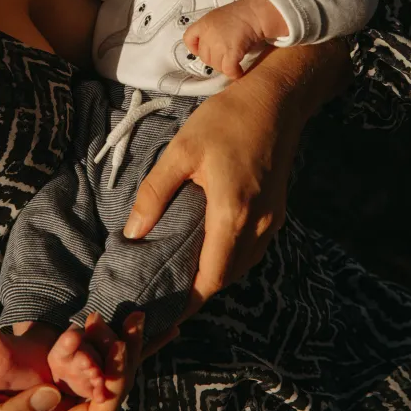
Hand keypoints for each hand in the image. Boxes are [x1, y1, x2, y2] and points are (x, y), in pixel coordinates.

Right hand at [0, 312, 143, 410]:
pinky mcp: (64, 370)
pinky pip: (97, 356)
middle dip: (127, 356)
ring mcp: (69, 391)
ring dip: (123, 342)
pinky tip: (131, 320)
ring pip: (109, 371)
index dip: (114, 385)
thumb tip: (52, 395)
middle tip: (135, 321)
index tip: (119, 351)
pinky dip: (112, 338)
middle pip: (112, 389)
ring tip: (133, 314)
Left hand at [124, 42, 350, 319]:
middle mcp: (258, 225)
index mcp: (232, 213)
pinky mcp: (277, 212)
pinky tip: (208, 246)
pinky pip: (251, 248)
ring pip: (241, 265)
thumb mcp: (181, 150)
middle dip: (197, 290)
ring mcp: (273, 220)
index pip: (211, 278)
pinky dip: (230, 257)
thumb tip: (133, 234)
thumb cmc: (226, 119)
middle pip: (227, 277)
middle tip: (163, 291)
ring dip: (214, 274)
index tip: (162, 310)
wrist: (276, 99)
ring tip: (180, 272)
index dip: (188, 300)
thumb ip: (155, 193)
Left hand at [184, 0, 287, 79]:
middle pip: (204, 57)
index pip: (188, 39)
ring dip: (225, 66)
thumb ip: (210, 30)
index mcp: (203, 24)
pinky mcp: (231, 51)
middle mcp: (208, 34)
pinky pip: (228, 69)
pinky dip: (234, 73)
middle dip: (215, 60)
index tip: (202, 51)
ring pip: (216, 65)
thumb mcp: (218, 17)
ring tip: (234, 61)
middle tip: (225, 56)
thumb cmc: (241, 14)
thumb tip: (210, 47)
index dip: (194, 48)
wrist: (255, 13)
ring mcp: (219, 43)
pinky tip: (239, 71)